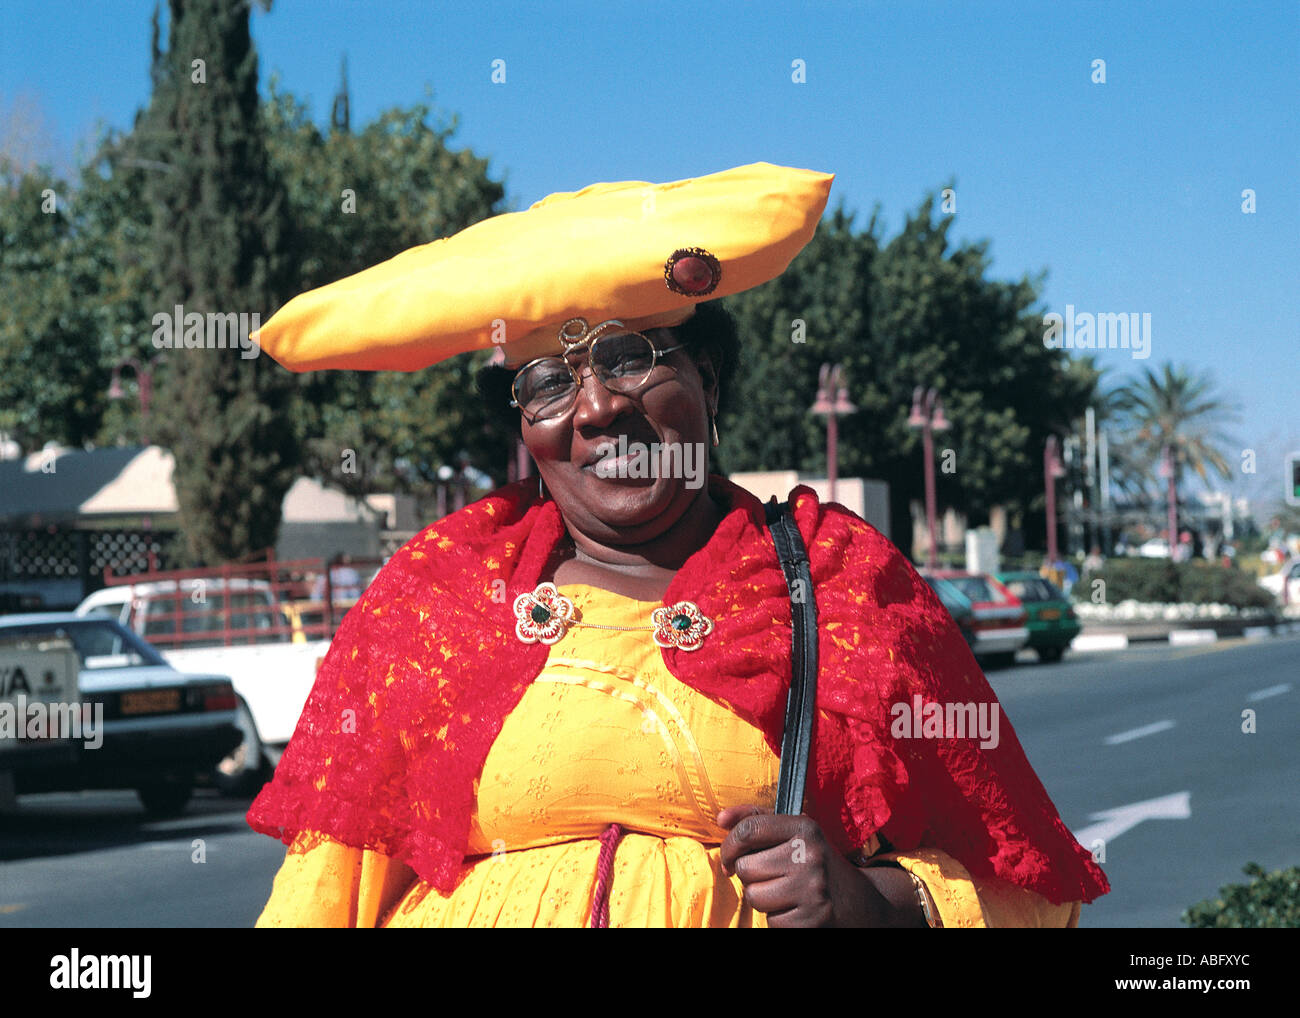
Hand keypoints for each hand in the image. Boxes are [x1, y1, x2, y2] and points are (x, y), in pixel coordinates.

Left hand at [717, 804, 907, 927]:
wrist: (864, 904)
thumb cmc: (817, 863)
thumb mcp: (796, 833)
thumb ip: (758, 820)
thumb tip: (721, 818)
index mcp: (804, 828)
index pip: (749, 829)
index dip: (730, 846)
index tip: (730, 859)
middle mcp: (809, 855)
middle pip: (746, 868)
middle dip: (750, 876)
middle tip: (770, 878)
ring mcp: (812, 889)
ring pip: (754, 896)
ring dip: (762, 899)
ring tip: (784, 894)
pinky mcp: (812, 920)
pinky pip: (771, 922)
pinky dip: (778, 919)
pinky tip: (796, 910)